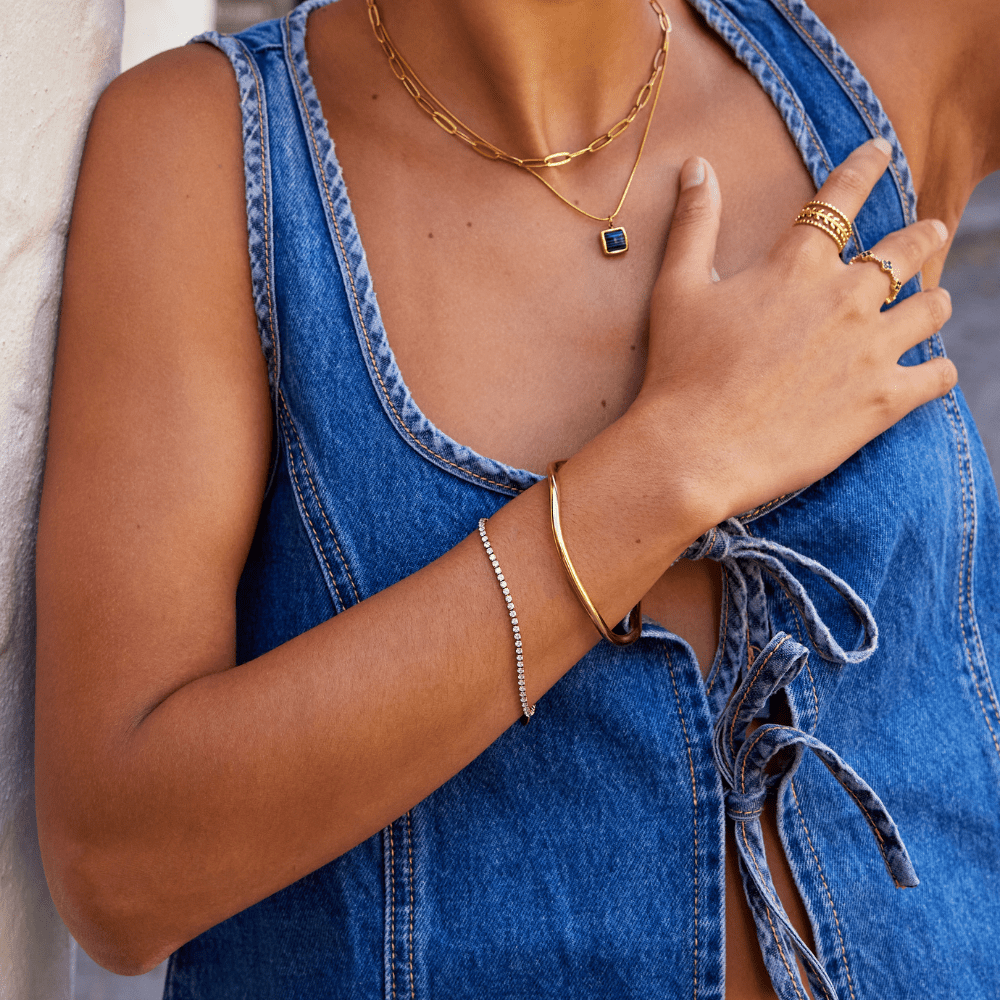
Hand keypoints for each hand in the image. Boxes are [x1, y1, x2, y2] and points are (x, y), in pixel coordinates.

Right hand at [635, 139, 954, 523]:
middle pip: (908, 247)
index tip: (882, 149)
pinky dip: (939, 370)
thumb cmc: (680, 369)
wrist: (696, 448)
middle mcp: (845, 297)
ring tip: (930, 305)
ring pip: (933, 308)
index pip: (842, 196)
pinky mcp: (884, 399)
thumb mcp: (677, 288)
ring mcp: (870, 347)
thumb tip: (696, 165)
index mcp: (797, 265)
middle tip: (930, 232)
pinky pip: (939, 374)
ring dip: (932, 302)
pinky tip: (931, 371)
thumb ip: (694, 223)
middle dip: (923, 234)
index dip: (865, 165)